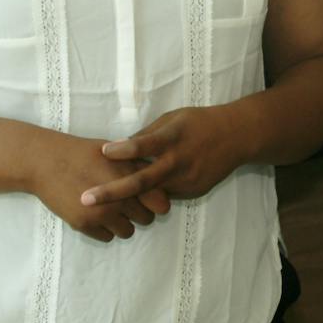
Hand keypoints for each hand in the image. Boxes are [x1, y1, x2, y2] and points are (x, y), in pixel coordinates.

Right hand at [29, 135, 174, 243]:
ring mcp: (101, 213)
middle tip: (126, 204)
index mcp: (129, 177)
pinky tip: (95, 215)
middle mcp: (119, 197)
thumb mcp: (114, 152)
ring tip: (111, 211)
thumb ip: (136, 164)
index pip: (161, 203)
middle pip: (146, 219)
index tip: (148, 199)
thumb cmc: (81, 152)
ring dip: (122, 223)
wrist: (45, 162)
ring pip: (127, 232)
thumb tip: (156, 172)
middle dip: (138, 213)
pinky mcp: (84, 224)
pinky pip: (107, 237)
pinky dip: (103, 229)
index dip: (155, 201)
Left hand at [83, 106, 251, 207]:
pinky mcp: (192, 192)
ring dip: (126, 199)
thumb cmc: (199, 123)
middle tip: (85, 199)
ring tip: (98, 202)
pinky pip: (165, 194)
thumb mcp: (173, 119)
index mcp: (173, 137)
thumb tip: (120, 148)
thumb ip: (148, 135)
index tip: (102, 152)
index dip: (124, 149)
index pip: (145, 144)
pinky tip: (135, 195)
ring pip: (150, 193)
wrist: (237, 137)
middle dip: (111, 192)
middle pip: (142, 180)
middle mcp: (178, 161)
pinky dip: (149, 195)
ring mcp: (186, 180)